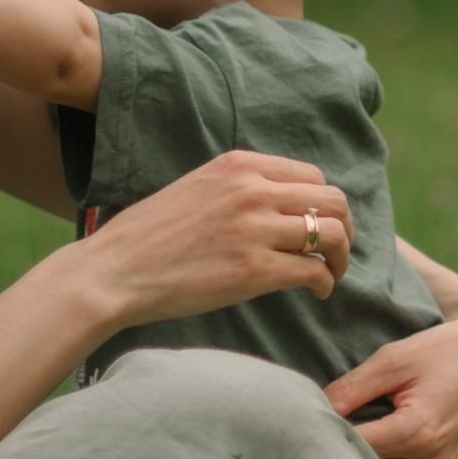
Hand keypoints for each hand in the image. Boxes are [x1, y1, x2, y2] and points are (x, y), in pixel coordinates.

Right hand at [83, 149, 353, 331]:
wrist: (114, 271)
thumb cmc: (148, 238)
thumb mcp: (196, 189)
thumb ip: (237, 189)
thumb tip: (276, 206)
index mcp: (237, 166)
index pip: (311, 176)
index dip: (323, 205)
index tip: (318, 226)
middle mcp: (251, 190)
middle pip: (333, 200)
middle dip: (343, 229)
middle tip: (334, 253)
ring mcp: (254, 229)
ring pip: (330, 233)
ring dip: (341, 257)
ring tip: (330, 274)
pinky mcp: (253, 269)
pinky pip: (314, 270)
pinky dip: (324, 283)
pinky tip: (315, 292)